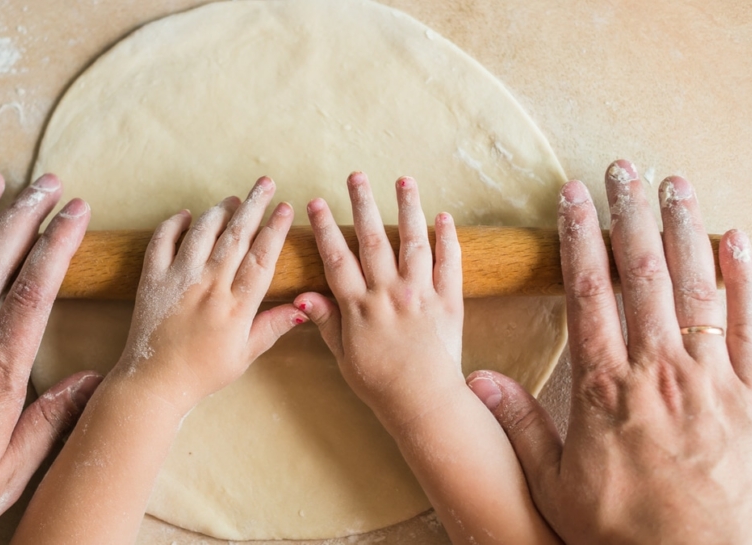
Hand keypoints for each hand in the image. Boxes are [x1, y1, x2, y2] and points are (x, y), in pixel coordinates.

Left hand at [112, 176, 303, 410]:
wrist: (153, 383)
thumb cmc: (202, 373)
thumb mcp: (244, 355)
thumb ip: (272, 327)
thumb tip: (302, 307)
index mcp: (235, 307)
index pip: (261, 258)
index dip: (275, 230)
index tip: (285, 208)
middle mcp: (208, 288)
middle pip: (235, 236)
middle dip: (253, 205)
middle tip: (265, 183)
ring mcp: (178, 281)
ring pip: (202, 233)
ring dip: (219, 211)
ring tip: (233, 199)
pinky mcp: (152, 280)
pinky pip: (162, 242)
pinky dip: (173, 224)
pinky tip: (185, 215)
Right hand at [296, 173, 557, 543]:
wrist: (425, 403)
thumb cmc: (380, 385)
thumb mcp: (344, 357)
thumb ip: (326, 323)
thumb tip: (301, 296)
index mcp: (360, 308)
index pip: (338, 259)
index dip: (325, 229)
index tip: (316, 202)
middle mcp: (390, 295)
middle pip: (373, 240)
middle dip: (363, 204)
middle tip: (356, 175)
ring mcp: (422, 296)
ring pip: (413, 243)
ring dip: (408, 209)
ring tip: (404, 180)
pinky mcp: (449, 302)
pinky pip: (450, 265)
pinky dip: (448, 239)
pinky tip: (444, 217)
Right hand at [467, 160, 751, 542]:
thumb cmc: (624, 529)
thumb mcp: (556, 484)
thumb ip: (519, 425)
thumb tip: (478, 378)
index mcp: (605, 386)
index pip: (590, 292)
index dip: (580, 237)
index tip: (572, 196)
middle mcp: (659, 370)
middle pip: (642, 274)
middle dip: (629, 214)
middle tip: (621, 169)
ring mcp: (713, 380)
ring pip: (698, 287)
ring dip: (684, 229)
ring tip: (674, 183)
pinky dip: (748, 278)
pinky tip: (738, 239)